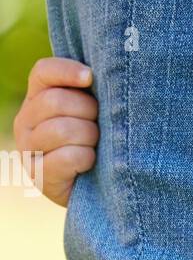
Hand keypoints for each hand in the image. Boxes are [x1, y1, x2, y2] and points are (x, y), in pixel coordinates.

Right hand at [13, 57, 98, 207]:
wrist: (95, 189)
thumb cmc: (96, 142)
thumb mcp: (91, 112)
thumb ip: (89, 91)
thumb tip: (96, 73)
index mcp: (36, 99)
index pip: (43, 72)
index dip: (67, 70)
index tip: (91, 78)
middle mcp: (25, 121)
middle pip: (56, 101)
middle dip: (88, 111)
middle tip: (99, 124)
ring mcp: (27, 149)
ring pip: (62, 129)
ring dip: (89, 136)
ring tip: (95, 144)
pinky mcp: (38, 176)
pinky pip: (67, 157)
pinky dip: (86, 158)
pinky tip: (90, 162)